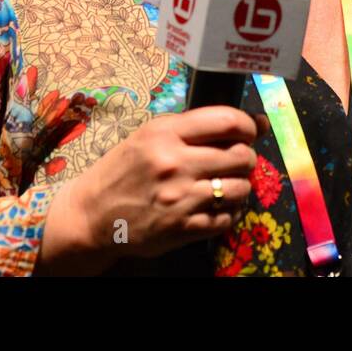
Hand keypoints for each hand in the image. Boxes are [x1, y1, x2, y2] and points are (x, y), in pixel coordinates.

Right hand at [42, 106, 271, 270]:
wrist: (91, 215)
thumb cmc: (123, 169)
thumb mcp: (151, 136)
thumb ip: (200, 127)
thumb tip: (260, 123)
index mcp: (165, 134)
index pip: (227, 121)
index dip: (247, 126)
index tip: (247, 132)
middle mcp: (175, 163)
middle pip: (241, 156)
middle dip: (246, 157)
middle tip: (235, 161)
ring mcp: (180, 199)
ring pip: (241, 188)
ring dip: (240, 186)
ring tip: (226, 185)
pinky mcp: (183, 229)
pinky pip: (228, 218)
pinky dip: (230, 212)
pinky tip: (217, 206)